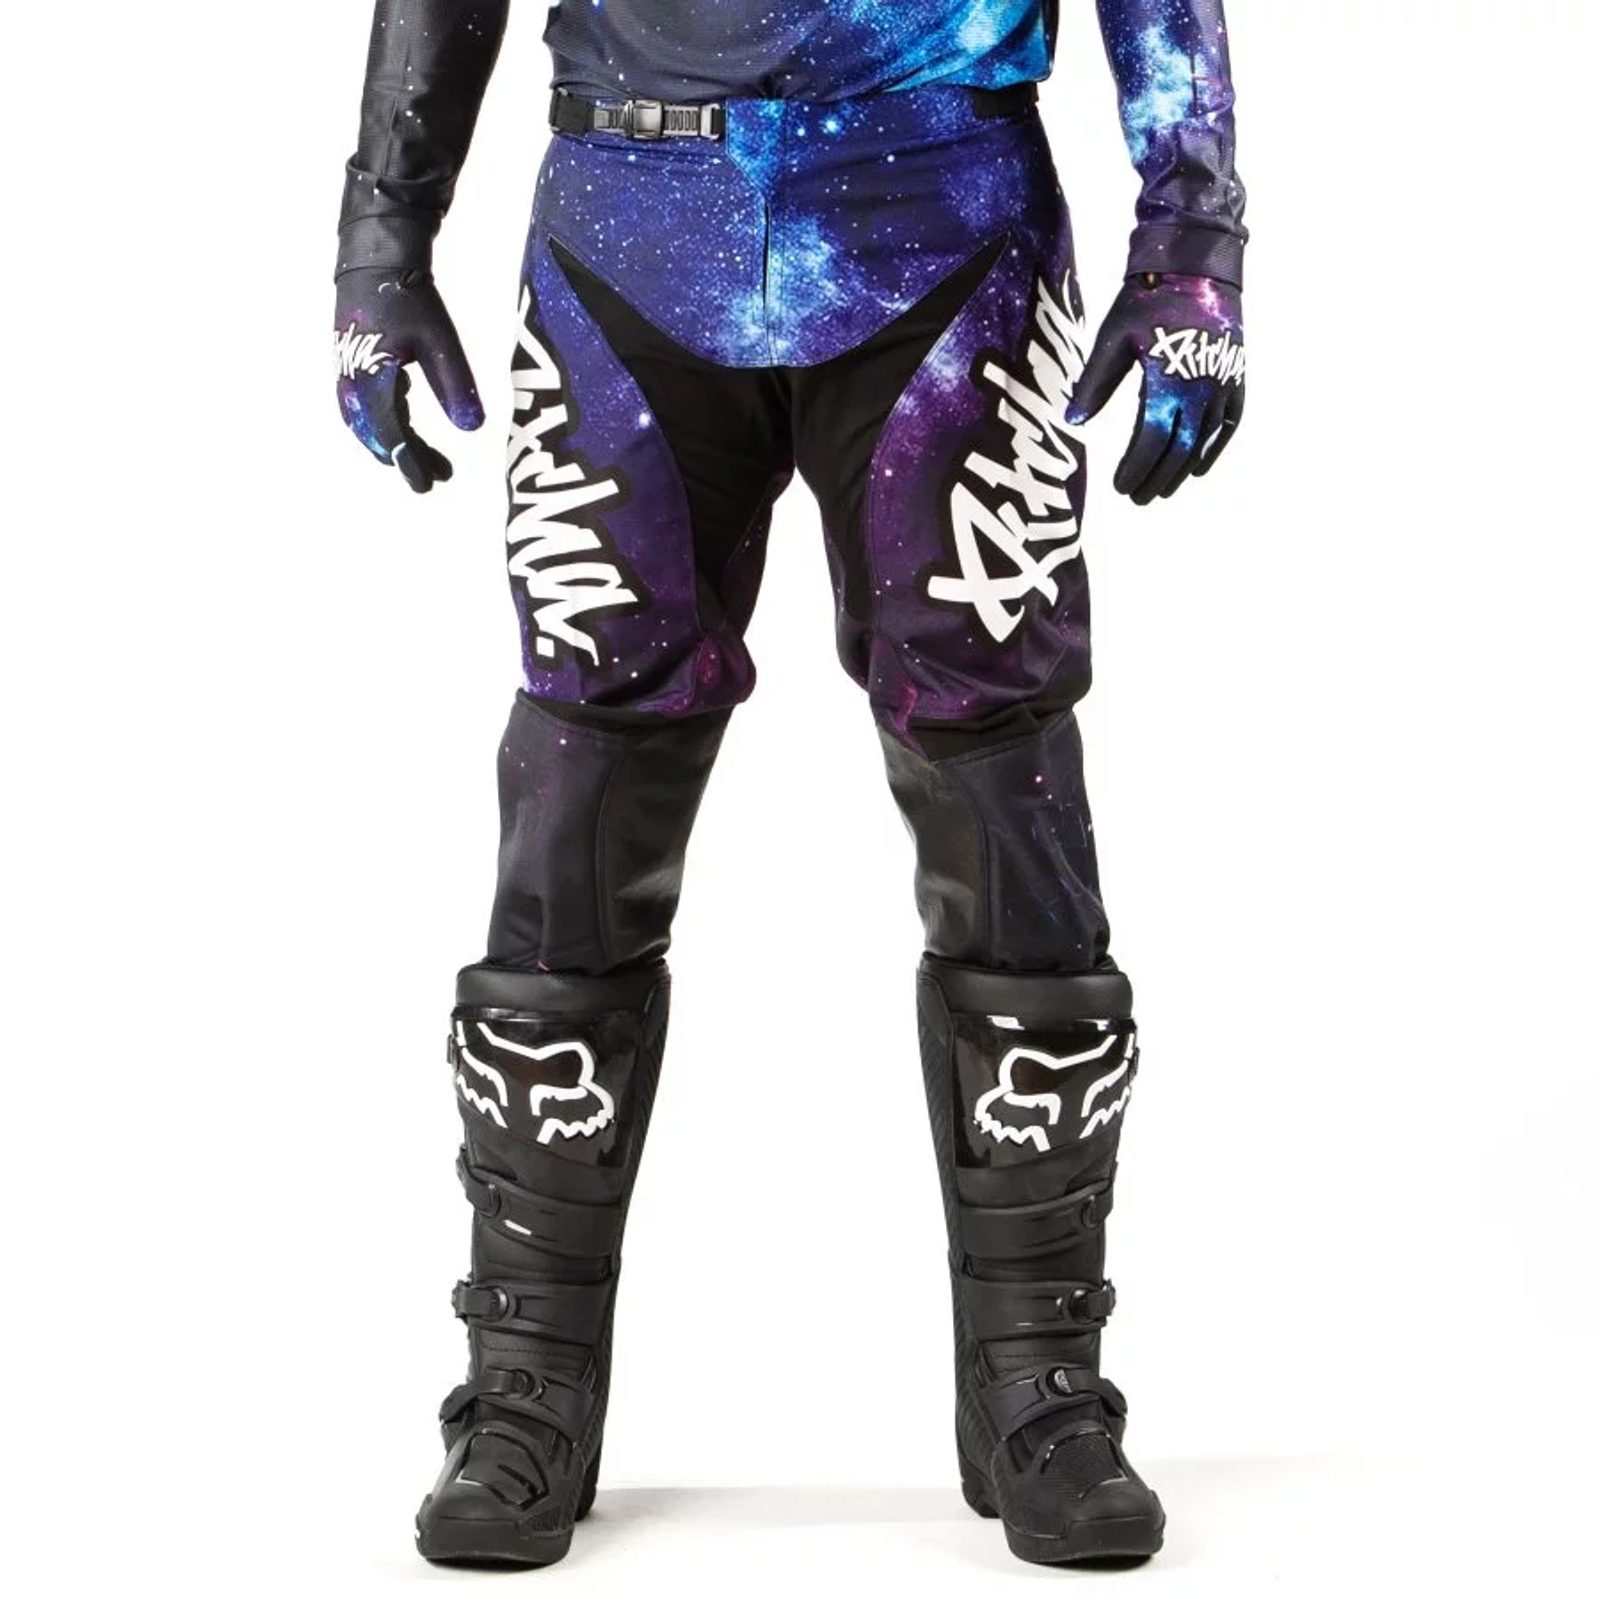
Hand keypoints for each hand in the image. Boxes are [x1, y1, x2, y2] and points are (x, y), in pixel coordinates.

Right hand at [332, 267, 484, 492]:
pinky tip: (403, 422)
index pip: (392, 435)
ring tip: (422, 458)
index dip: (411, 462)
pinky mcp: (349, 362)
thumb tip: (472, 429)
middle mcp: (352, 382)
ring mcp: (346, 372)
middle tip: (437, 476)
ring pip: (366, 423)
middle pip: (377, 435)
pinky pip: (362, 406)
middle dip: (405, 458)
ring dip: (392, 443)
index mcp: (372, 380)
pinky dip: (383, 422)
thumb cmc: (407, 295)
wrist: (374, 256)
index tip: (429, 484)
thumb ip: (455, 387)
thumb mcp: (440, 342)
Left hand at [1065, 274, 1245, 505]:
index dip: (1135, 468)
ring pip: (1203, 442)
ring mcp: (1223, 384)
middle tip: (1137, 498)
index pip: (1151, 439)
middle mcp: (1200, 387)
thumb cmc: (1147, 299)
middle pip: (1178, 449)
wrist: (1197, 264)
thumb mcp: (1112, 338)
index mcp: (1167, 380)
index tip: (1119, 486)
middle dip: (1156, 478)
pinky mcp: (1236, 376)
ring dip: (1181, 470)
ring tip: (1161, 491)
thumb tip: (1072, 423)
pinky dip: (1214, 449)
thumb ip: (1093, 384)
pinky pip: (1229, 424)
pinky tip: (1199, 468)